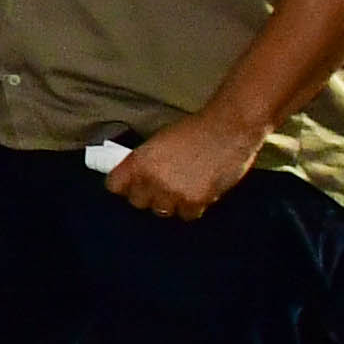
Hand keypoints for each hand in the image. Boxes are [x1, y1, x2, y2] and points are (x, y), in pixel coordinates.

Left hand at [109, 112, 261, 219]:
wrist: (228, 128)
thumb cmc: (196, 129)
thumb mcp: (159, 141)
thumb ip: (145, 162)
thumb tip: (136, 178)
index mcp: (138, 161)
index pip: (114, 186)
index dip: (124, 186)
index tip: (131, 185)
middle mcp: (151, 179)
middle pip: (138, 202)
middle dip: (149, 195)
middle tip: (163, 186)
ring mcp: (172, 192)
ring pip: (162, 211)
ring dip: (171, 203)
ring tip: (183, 187)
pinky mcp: (195, 201)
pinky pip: (187, 215)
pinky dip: (193, 206)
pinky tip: (200, 191)